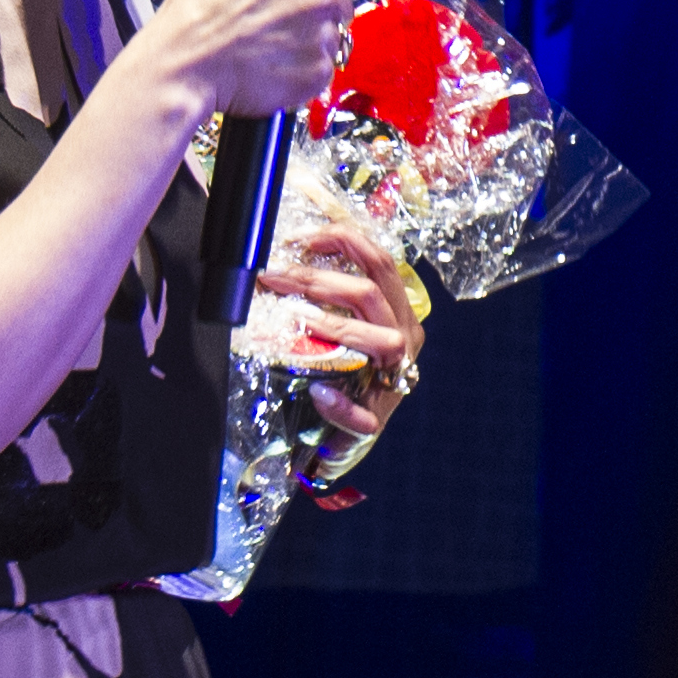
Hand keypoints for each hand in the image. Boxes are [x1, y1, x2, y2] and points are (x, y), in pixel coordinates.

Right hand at [152, 0, 370, 116]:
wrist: (183, 66)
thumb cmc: (195, 15)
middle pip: (341, 1)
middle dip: (317, 9)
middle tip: (281, 20)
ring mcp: (322, 34)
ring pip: (332, 36)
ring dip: (310, 41)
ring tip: (270, 44)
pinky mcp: (319, 71)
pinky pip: (323, 68)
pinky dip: (305, 69)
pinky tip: (274, 64)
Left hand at [260, 217, 424, 435]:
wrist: (335, 439)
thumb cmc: (335, 373)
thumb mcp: (335, 326)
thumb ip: (323, 295)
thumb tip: (280, 256)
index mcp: (396, 312)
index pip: (381, 262)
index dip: (343, 241)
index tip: (300, 238)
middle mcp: (403, 339)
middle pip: (372, 293)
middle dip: (318, 278)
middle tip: (274, 275)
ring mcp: (394, 380)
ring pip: (380, 340)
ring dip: (332, 325)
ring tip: (294, 319)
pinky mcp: (374, 422)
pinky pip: (361, 413)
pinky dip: (338, 404)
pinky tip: (318, 395)